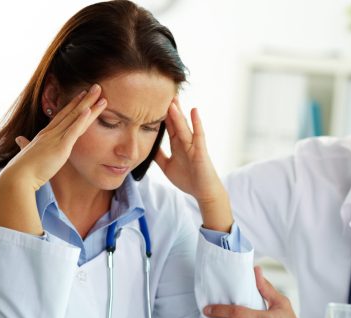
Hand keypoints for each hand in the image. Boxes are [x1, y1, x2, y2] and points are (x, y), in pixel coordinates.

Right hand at [2, 84, 106, 190]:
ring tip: (100, 93)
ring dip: (89, 105)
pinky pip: (73, 131)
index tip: (83, 95)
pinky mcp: (60, 147)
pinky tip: (89, 110)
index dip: (74, 105)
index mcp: (46, 134)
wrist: (18, 177)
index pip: (63, 116)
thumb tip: (20, 140)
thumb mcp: (28, 153)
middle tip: (97, 87)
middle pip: (72, 112)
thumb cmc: (23, 168)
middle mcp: (51, 132)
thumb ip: (26, 145)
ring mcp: (56, 138)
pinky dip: (81, 120)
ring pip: (76, 118)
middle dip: (85, 99)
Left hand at [155, 99, 232, 230]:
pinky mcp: (200, 150)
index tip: (151, 103)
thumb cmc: (188, 179)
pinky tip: (194, 111)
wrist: (203, 191)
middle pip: (175, 122)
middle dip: (169, 109)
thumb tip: (147, 147)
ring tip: (173, 100)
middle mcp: (184, 142)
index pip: (167, 127)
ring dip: (178, 113)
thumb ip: (159, 156)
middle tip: (161, 93)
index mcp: (177, 145)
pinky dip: (196, 123)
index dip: (160, 116)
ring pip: (183, 126)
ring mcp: (193, 145)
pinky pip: (198, 134)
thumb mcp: (167, 167)